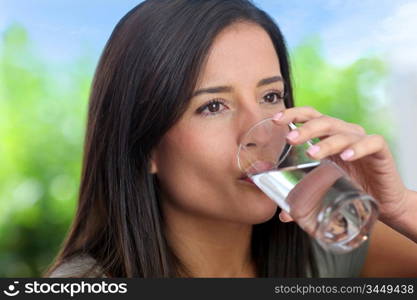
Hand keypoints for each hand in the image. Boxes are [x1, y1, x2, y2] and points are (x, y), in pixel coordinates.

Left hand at [272, 107, 407, 226]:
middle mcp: (344, 133)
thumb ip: (304, 197)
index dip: (293, 114)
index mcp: (327, 137)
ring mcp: (362, 140)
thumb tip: (283, 215)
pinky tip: (346, 157)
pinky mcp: (380, 151)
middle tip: (289, 140)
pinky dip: (358, 148)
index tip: (276, 119)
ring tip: (311, 153)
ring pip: (343, 133)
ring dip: (326, 142)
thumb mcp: (324, 189)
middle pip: (323, 121)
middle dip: (304, 128)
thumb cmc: (350, 190)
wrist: (384, 203)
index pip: (310, 116)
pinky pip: (371, 143)